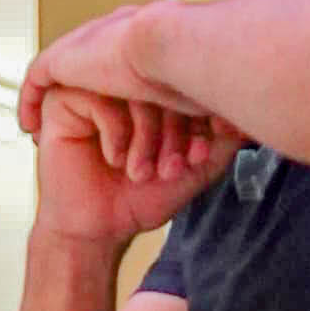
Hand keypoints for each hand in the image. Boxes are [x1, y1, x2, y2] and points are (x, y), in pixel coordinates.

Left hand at [19, 6, 211, 125]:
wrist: (173, 48)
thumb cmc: (204, 73)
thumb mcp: (212, 98)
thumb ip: (216, 110)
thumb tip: (238, 128)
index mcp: (152, 39)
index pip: (128, 64)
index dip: (124, 97)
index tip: (122, 127)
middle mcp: (118, 35)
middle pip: (95, 67)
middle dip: (88, 101)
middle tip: (83, 132)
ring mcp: (90, 44)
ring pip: (66, 75)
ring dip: (58, 104)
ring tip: (47, 133)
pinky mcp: (66, 58)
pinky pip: (38, 79)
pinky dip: (30, 101)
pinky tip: (29, 126)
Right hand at [28, 78, 241, 248]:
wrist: (101, 229)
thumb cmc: (142, 195)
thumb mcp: (195, 166)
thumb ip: (221, 139)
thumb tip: (247, 111)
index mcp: (152, 88)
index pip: (184, 80)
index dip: (196, 119)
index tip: (196, 158)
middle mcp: (123, 81)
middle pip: (160, 81)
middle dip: (172, 131)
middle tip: (170, 168)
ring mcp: (92, 86)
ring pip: (131, 90)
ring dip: (145, 137)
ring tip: (141, 171)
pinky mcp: (62, 100)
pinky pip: (101, 102)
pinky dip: (117, 136)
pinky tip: (115, 160)